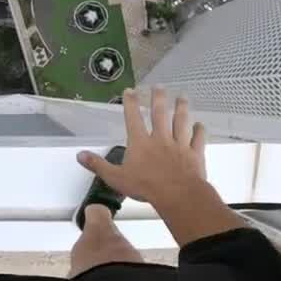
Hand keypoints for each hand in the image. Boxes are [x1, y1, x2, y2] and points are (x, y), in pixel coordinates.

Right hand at [76, 88, 242, 243]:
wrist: (176, 194)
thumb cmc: (145, 186)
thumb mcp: (115, 177)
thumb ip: (98, 165)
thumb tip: (80, 155)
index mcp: (140, 142)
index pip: (133, 118)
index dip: (131, 103)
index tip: (131, 90)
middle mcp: (160, 138)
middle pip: (160, 114)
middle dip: (159, 98)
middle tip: (159, 86)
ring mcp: (179, 144)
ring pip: (181, 122)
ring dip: (182, 108)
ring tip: (182, 96)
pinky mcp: (194, 154)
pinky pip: (198, 139)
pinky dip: (199, 131)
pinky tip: (200, 124)